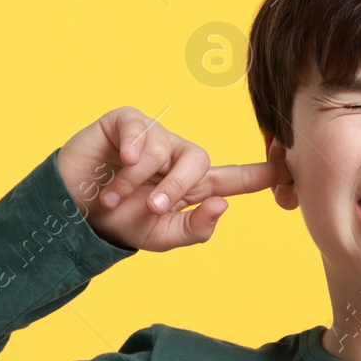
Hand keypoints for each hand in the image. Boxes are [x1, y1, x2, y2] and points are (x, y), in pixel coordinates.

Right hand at [57, 106, 289, 253]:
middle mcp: (177, 158)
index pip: (234, 179)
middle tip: (152, 207)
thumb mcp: (161, 237)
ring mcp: (153, 138)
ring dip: (139, 180)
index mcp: (193, 187)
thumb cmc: (119, 222)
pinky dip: (133, 148)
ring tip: (114, 197)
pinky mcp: (126, 123)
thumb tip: (224, 207)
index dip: (260, 175)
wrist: (72, 213)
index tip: (288, 170)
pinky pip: (141, 128)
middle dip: (178, 186)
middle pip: (201, 162)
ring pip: (166, 149)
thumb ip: (195, 229)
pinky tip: (122, 161)